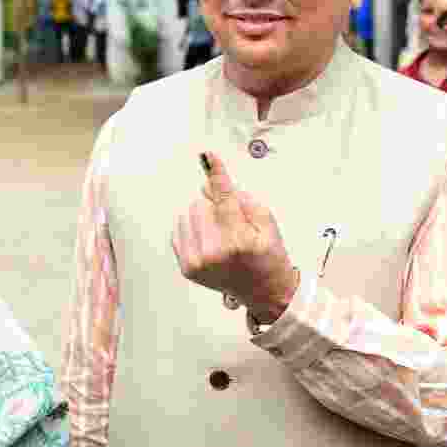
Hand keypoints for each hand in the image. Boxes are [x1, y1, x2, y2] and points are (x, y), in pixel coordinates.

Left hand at [171, 151, 297, 322]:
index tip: (208, 156)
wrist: (263, 291)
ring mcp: (197, 262)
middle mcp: (213, 253)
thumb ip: (240, 198)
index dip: (216, 174)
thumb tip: (208, 185)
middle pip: (200, 203)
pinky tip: (210, 241)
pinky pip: (179, 230)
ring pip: (187, 214)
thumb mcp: (267, 222)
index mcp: (238, 241)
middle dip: (214, 204)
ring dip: (202, 216)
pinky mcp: (186, 267)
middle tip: (231, 220)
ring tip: (221, 233)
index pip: (223, 197)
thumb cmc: (267, 256)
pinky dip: (193, 229)